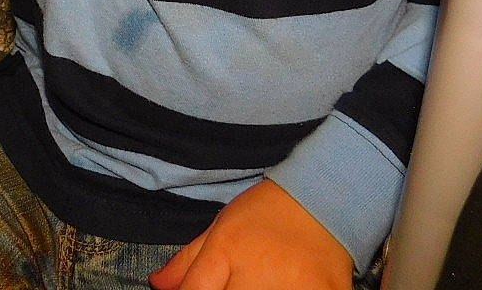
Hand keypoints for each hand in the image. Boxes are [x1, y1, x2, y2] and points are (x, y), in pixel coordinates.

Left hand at [150, 180, 353, 289]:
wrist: (323, 200)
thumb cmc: (266, 213)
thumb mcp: (221, 227)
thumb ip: (188, 262)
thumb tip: (158, 285)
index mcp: (227, 251)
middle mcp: (256, 273)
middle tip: (238, 281)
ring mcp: (292, 289)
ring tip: (264, 282)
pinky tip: (289, 286)